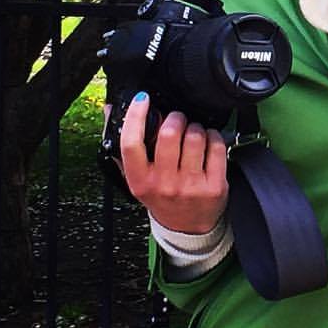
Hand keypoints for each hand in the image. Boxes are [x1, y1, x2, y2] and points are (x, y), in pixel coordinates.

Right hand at [118, 93, 228, 233]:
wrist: (187, 227)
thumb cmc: (162, 196)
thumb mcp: (139, 178)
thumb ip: (126, 146)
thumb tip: (111, 109)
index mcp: (139, 180)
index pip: (131, 144)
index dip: (135, 116)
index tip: (142, 99)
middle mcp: (163, 184)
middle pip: (170, 133)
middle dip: (177, 118)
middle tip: (178, 121)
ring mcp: (189, 185)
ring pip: (196, 135)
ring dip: (197, 127)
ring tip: (194, 135)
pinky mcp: (214, 185)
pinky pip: (216, 145)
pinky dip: (214, 137)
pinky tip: (209, 143)